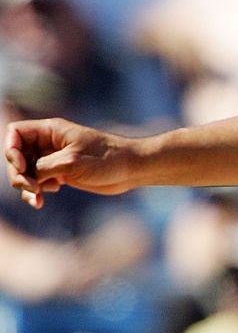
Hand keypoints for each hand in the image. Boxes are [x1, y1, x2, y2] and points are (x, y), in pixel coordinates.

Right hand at [4, 119, 136, 208]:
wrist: (131, 169)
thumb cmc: (106, 159)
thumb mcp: (70, 162)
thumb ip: (42, 167)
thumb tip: (26, 175)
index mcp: (51, 130)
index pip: (15, 132)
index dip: (11, 149)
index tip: (23, 165)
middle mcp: (50, 142)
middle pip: (16, 155)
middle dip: (18, 173)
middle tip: (33, 187)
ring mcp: (54, 158)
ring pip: (25, 172)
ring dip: (26, 186)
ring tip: (38, 197)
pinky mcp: (60, 173)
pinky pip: (37, 183)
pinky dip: (35, 192)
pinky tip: (41, 202)